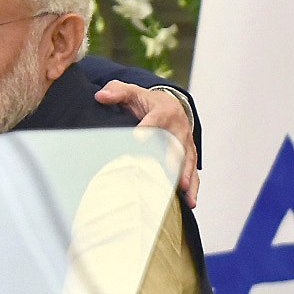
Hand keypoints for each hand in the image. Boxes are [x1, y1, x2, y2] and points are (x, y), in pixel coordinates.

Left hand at [94, 80, 198, 207]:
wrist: (171, 105)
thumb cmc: (145, 102)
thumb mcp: (131, 92)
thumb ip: (116, 92)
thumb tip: (100, 96)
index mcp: (163, 110)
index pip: (156, 119)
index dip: (148, 127)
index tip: (138, 137)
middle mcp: (179, 127)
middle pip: (175, 143)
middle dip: (172, 158)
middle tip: (166, 173)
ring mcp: (186, 143)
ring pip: (188, 160)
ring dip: (186, 176)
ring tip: (183, 191)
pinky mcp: (190, 155)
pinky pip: (193, 171)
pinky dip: (193, 186)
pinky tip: (191, 202)